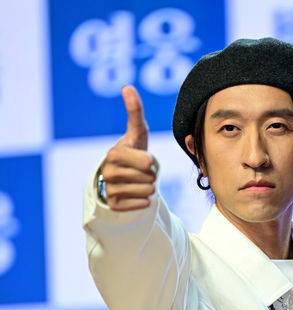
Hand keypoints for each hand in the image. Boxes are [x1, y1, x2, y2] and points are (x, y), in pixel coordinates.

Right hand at [99, 84, 158, 211]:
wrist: (123, 177)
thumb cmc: (133, 152)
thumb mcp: (137, 133)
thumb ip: (135, 112)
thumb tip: (127, 86)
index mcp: (113, 154)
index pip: (148, 163)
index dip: (151, 161)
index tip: (142, 158)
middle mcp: (108, 172)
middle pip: (150, 179)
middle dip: (151, 175)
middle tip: (140, 172)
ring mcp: (110, 190)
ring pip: (147, 192)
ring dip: (148, 188)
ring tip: (138, 181)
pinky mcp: (114, 206)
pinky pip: (141, 205)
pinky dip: (143, 200)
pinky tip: (135, 194)